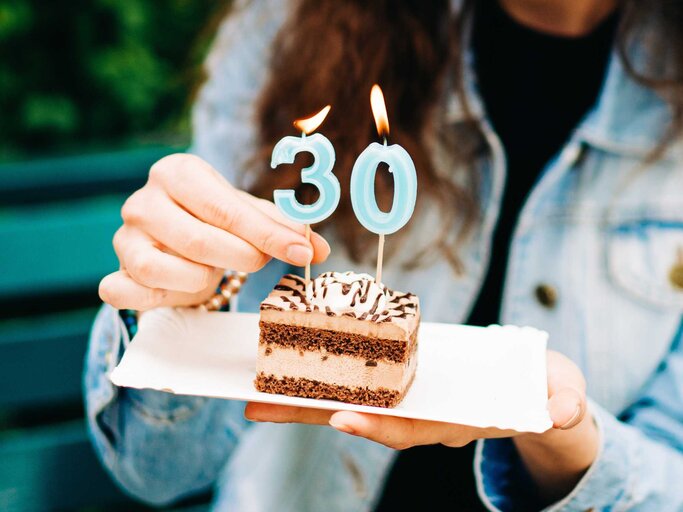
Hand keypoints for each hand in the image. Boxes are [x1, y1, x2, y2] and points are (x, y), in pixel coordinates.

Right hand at [99, 154, 329, 309]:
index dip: (268, 234)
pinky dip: (156, 298)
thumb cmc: (216, 220)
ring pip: (160, 269)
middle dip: (242, 257)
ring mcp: (124, 238)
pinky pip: (124, 292)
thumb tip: (319, 249)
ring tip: (214, 272)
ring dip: (201, 279)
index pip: (226, 208)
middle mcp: (143, 201)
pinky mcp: (115, 272)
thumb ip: (284, 227)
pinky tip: (180, 291)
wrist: (173, 235)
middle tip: (262, 262)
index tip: (301, 251)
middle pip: (199, 240)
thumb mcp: (250, 215)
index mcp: (177, 173)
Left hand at [245, 350, 597, 498]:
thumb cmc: (547, 392)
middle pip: (362, 415)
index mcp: (455, 419)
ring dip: (305, 393)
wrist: (538, 391)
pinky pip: (362, 373)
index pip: (411, 427)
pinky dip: (328, 369)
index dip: (379, 426)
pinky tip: (296, 357)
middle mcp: (425, 413)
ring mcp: (412, 394)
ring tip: (258, 389)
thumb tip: (565, 407)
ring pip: (352, 396)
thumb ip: (562, 402)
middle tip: (259, 408)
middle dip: (311, 413)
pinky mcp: (406, 373)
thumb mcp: (561, 395)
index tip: (343, 418)